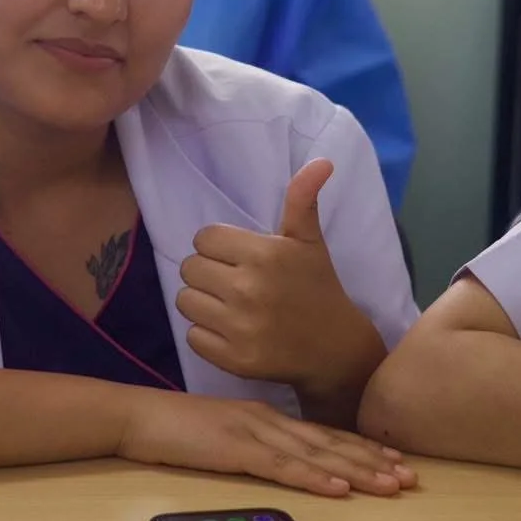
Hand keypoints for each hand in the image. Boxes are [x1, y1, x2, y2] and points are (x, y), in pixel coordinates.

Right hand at [117, 387, 417, 497]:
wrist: (134, 416)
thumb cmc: (172, 429)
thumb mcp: (221, 435)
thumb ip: (251, 444)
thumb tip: (279, 462)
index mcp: (266, 417)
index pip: (323, 435)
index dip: (362, 448)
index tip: (395, 460)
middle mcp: (268, 420)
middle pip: (330, 443)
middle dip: (374, 461)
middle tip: (411, 476)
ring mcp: (253, 433)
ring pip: (316, 455)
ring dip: (358, 471)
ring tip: (391, 484)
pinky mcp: (234, 449)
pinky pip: (282, 467)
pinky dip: (314, 478)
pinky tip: (340, 489)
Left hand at [177, 160, 382, 398]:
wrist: (335, 349)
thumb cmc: (318, 287)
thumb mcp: (309, 242)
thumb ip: (303, 200)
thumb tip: (322, 161)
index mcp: (264, 254)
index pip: (204, 238)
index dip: (217, 246)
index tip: (238, 257)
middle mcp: (248, 289)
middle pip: (189, 268)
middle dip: (207, 272)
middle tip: (231, 281)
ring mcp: (239, 327)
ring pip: (185, 301)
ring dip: (202, 302)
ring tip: (228, 305)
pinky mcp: (234, 359)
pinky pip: (193, 336)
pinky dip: (206, 334)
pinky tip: (231, 331)